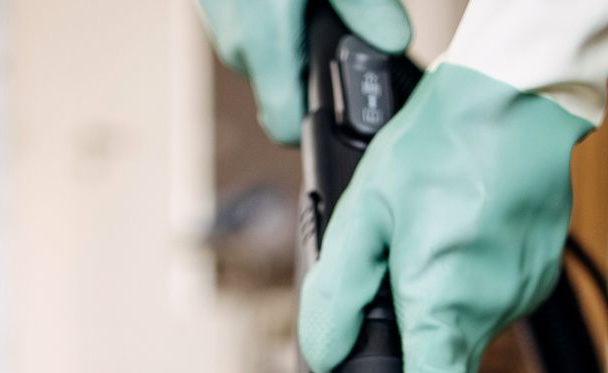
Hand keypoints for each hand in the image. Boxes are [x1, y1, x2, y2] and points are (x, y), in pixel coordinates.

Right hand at [194, 0, 412, 144]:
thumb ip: (365, 6)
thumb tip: (394, 40)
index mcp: (265, 41)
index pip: (284, 126)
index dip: (315, 126)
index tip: (341, 111)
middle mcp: (236, 41)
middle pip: (281, 87)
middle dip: (310, 67)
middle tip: (341, 33)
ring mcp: (219, 24)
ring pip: (266, 56)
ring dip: (290, 39)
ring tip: (312, 4)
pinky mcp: (214, 5)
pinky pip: (248, 28)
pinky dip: (269, 16)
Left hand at [299, 65, 590, 372]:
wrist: (520, 96)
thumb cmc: (443, 143)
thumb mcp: (365, 210)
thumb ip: (336, 290)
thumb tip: (322, 352)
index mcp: (442, 303)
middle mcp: (487, 311)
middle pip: (440, 370)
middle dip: (413, 358)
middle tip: (396, 286)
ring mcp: (517, 297)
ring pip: (461, 334)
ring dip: (436, 310)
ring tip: (427, 238)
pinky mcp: (534, 280)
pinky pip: (485, 305)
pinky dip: (463, 288)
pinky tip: (456, 236)